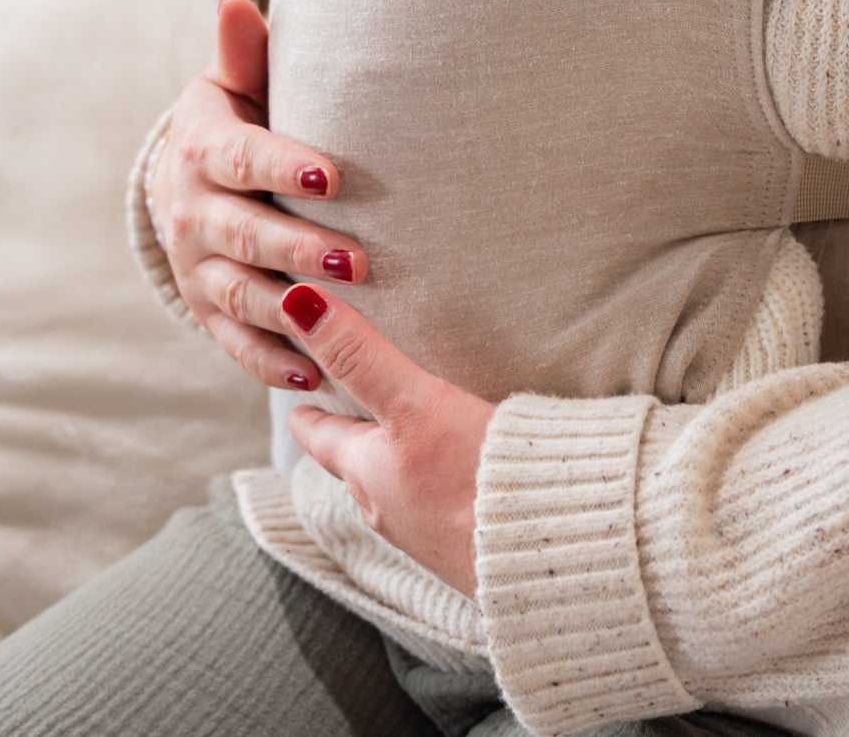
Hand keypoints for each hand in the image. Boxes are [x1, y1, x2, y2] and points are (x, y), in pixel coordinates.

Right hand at [150, 0, 368, 391]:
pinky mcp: (210, 312)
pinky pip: (237, 343)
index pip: (243, 159)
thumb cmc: (239, 122)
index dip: (284, 166)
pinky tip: (312, 373)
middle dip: (299, 248)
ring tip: (341, 319)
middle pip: (246, 234)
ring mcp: (200, 268)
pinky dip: (270, 362)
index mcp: (204, 150)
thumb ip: (244, 55)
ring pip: (242, 294)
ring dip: (291, 311)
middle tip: (357, 260)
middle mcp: (193, 213)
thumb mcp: (236, 86)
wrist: (190, 181)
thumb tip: (238, 1)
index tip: (333, 176)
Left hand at [280, 283, 495, 596]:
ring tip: (411, 437)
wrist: (554, 546)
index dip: (308, 411)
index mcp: (365, 474)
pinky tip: (465, 475)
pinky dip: (439, 484)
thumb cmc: (473, 479)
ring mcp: (429, 534)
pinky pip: (441, 508)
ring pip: (397, 489)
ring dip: (398, 463)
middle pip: (357, 465)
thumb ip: (361, 355)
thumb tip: (294, 302)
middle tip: (356, 407)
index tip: (300, 396)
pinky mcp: (470, 546)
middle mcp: (388, 510)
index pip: (320, 437)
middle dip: (355, 435)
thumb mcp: (413, 405)